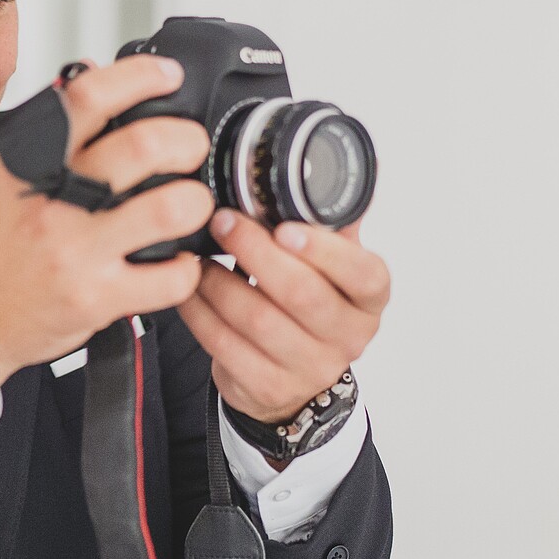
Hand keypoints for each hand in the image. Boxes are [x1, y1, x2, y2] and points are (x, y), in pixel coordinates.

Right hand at [0, 55, 214, 424]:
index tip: (168, 77)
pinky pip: (170, 277)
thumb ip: (45, 137)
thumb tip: (89, 83)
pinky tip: (173, 263)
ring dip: (195, 202)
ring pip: (169, 208)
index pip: (90, 96)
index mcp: (32, 162)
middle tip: (191, 148)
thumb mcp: (0, 179)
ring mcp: (76, 250)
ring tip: (190, 206)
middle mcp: (55, 200)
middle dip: (186, 140)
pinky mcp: (96, 298)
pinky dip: (186, 268)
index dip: (141, 77)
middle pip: (145, 145)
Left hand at [176, 209, 390, 428]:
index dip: (322, 250)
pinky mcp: (269, 387)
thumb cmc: (310, 306)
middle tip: (223, 222)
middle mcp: (349, 335)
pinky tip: (188, 289)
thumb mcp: (331, 267)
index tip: (283, 227)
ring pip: (257, 320)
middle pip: (301, 293)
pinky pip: (225, 346)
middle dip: (255, 252)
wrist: (294, 376)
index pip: (361, 272)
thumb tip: (318, 172)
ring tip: (197, 255)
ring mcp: (311, 367)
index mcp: (369, 297)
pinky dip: (199, 312)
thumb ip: (327, 225)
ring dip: (218, 281)